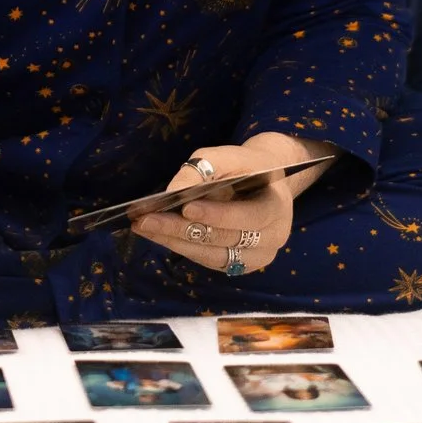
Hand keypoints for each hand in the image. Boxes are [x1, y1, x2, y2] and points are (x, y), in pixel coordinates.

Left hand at [130, 133, 331, 275]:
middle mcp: (273, 238)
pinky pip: (209, 261)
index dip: (217, 214)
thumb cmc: (243, 166)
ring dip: (175, 242)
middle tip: (146, 220)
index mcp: (277, 207)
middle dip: (182, 229)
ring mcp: (258, 257)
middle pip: (224, 239)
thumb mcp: (227, 157)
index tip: (185, 207)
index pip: (248, 217)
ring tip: (144, 227)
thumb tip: (172, 192)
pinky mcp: (240, 266)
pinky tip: (158, 235)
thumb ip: (203, 169)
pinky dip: (182, 248)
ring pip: (213, 256)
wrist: (264, 182)